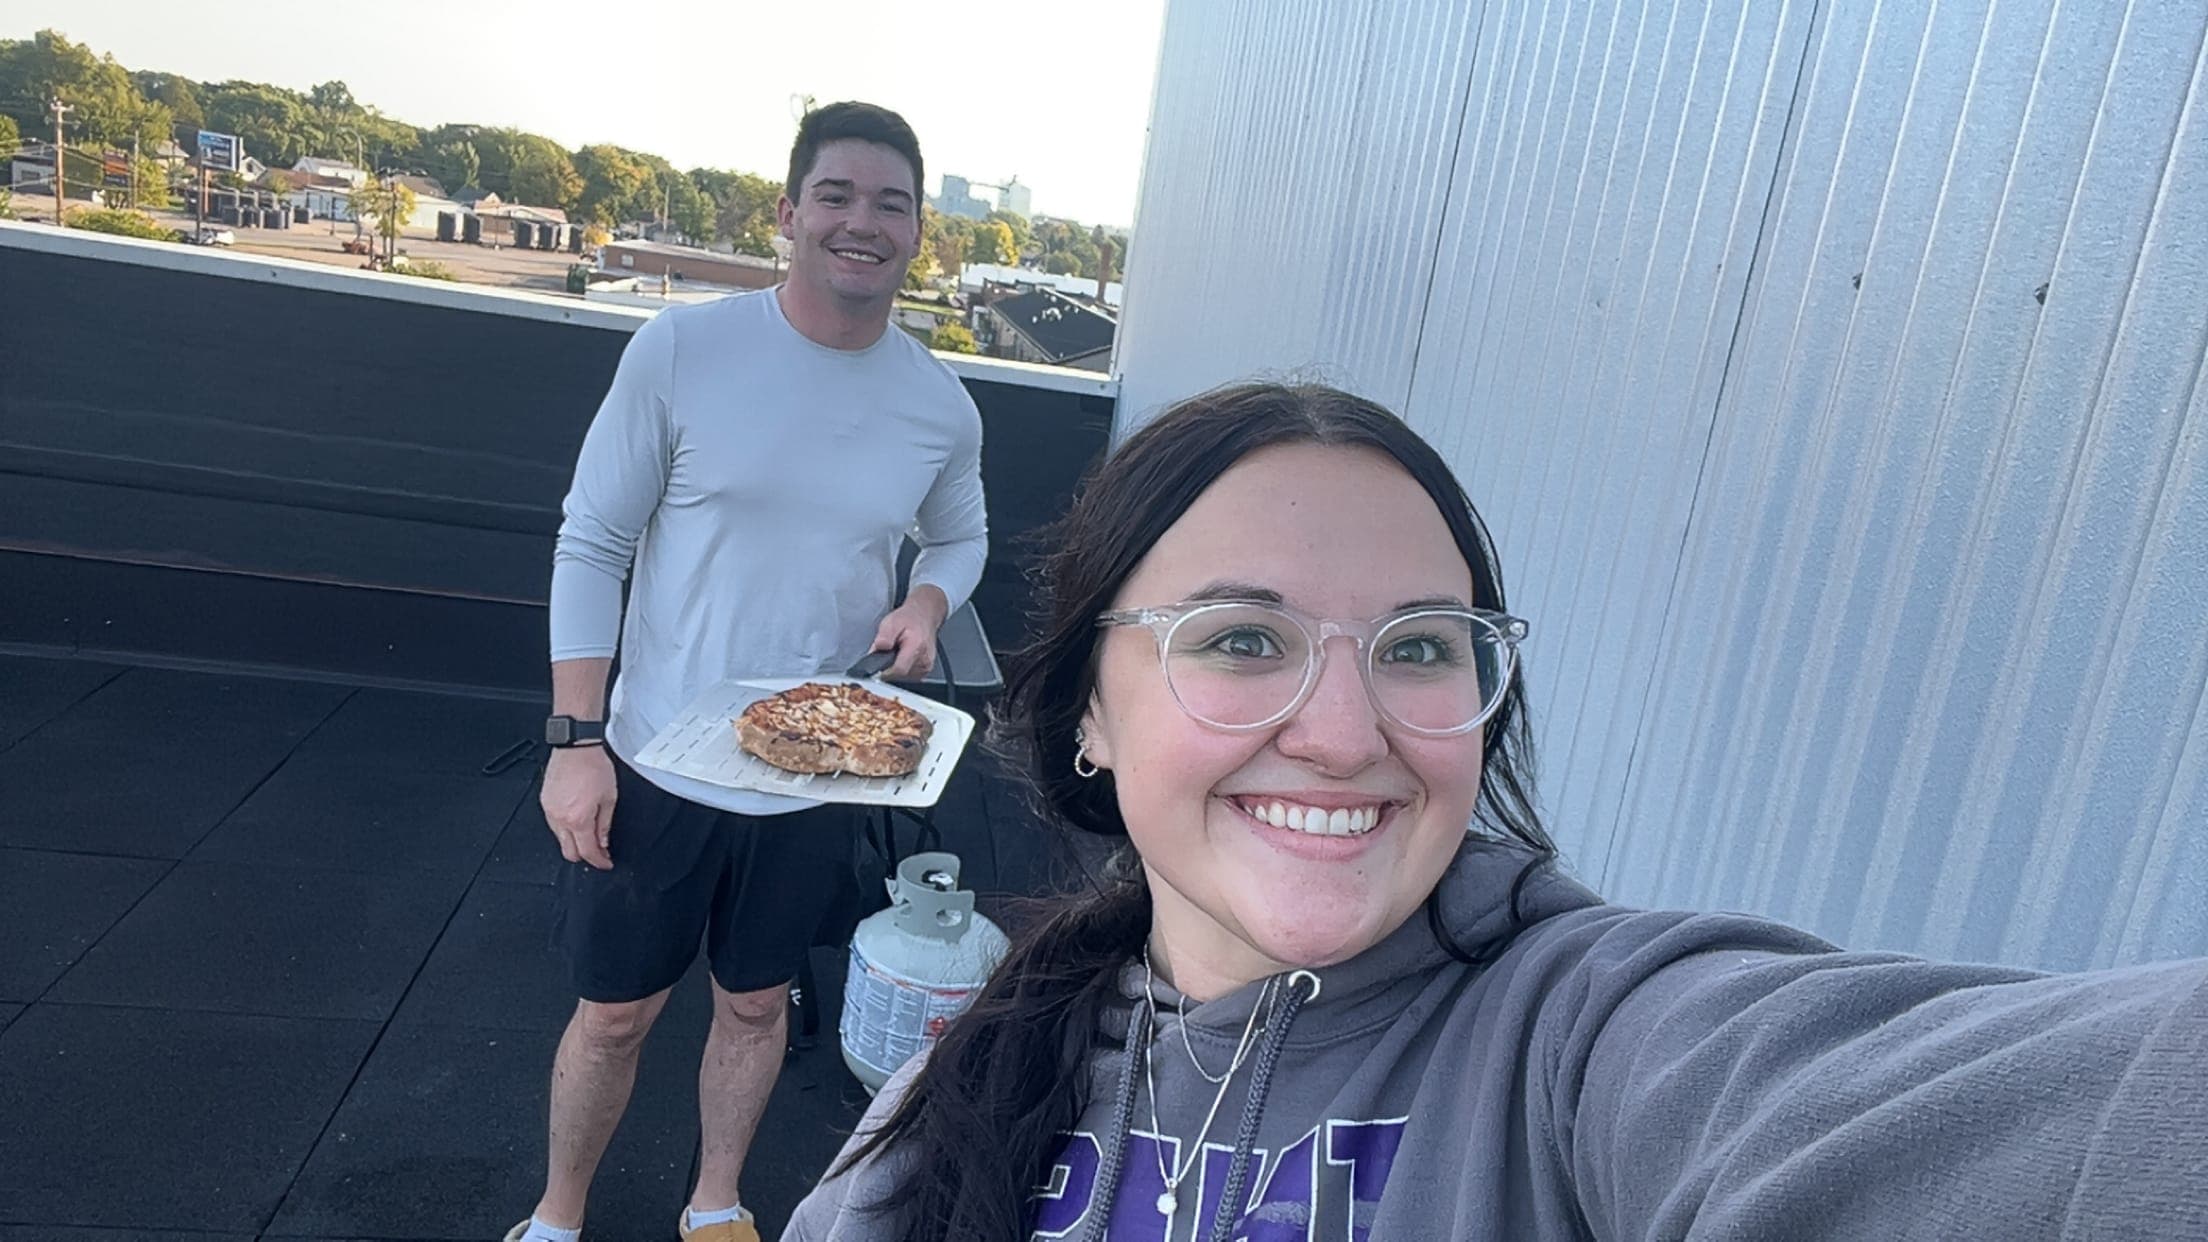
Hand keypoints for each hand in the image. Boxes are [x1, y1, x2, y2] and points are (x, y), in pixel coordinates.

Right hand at [542, 744, 615, 869]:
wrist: (576, 747)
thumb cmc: (593, 766)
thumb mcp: (609, 798)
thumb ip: (605, 824)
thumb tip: (603, 842)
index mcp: (578, 819)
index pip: (587, 852)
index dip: (599, 861)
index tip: (606, 862)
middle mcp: (560, 818)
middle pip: (569, 852)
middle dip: (585, 856)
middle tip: (599, 852)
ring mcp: (549, 811)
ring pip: (560, 839)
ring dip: (574, 841)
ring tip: (589, 833)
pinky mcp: (544, 802)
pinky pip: (553, 825)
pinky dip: (565, 828)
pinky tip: (576, 820)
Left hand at [870, 587, 948, 680]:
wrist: (923, 616)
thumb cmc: (908, 619)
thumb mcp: (890, 622)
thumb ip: (883, 637)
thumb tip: (876, 651)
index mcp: (916, 647)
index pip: (898, 670)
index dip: (884, 672)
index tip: (877, 669)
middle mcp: (924, 659)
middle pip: (899, 675)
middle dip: (888, 667)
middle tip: (888, 653)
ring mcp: (926, 666)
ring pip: (903, 677)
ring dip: (895, 668)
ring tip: (896, 653)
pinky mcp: (925, 670)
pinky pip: (909, 676)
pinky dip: (902, 668)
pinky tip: (902, 657)